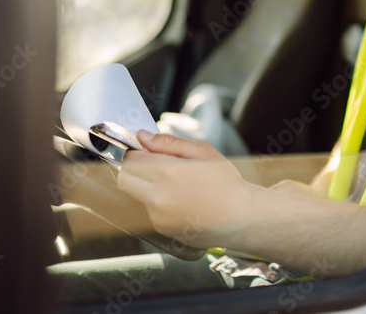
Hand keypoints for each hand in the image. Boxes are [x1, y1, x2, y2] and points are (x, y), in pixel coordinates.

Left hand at [117, 131, 253, 247]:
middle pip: (125, 178)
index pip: (131, 158)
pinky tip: (181, 201)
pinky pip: (149, 210)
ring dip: (147, 186)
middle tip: (154, 166)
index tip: (145, 151)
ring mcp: (158, 215)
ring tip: (176, 186)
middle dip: (134, 169)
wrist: (240, 217)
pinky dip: (158, 203)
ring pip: (137, 194)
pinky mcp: (161, 228)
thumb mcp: (202, 152)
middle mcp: (157, 196)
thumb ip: (169, 143)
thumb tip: (143, 137)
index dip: (136, 151)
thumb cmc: (226, 184)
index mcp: (167, 172)